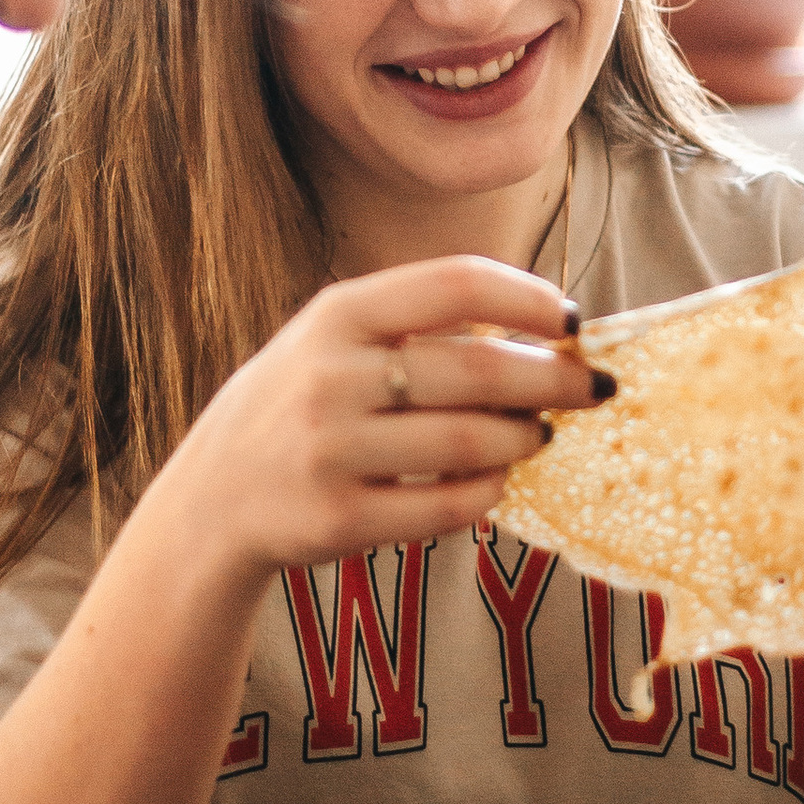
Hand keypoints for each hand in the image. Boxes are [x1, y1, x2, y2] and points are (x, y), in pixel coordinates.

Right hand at [152, 257, 600, 581]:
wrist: (212, 498)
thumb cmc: (297, 405)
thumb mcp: (332, 340)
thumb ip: (416, 326)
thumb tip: (542, 331)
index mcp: (336, 314)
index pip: (456, 284)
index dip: (529, 298)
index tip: (572, 320)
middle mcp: (331, 376)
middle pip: (479, 370)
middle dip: (552, 380)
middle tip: (592, 388)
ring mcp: (332, 451)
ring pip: (470, 443)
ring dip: (523, 440)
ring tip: (538, 436)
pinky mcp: (340, 519)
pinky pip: (447, 507)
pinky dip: (487, 494)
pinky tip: (494, 483)